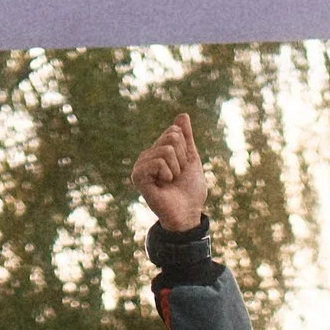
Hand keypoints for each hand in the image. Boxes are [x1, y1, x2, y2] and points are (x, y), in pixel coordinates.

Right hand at [131, 112, 207, 233]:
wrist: (188, 214)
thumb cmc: (191, 190)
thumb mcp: (191, 159)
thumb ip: (187, 138)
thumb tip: (183, 115)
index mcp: (158, 151)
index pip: (174, 131)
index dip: (185, 150)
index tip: (183, 167)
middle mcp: (147, 155)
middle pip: (171, 137)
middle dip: (181, 158)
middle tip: (177, 176)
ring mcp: (141, 165)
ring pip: (166, 149)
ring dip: (176, 169)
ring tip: (170, 182)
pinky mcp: (138, 176)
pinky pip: (158, 162)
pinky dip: (167, 174)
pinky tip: (162, 185)